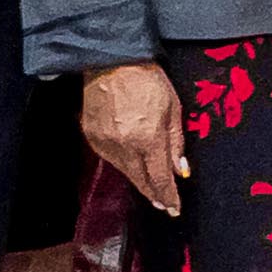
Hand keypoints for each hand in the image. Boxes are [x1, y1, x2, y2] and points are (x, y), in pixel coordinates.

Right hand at [82, 60, 189, 211]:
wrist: (112, 62)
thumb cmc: (148, 80)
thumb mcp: (173, 109)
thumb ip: (176, 143)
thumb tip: (180, 171)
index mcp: (148, 138)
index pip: (160, 178)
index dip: (168, 196)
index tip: (174, 208)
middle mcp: (124, 145)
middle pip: (140, 180)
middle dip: (154, 194)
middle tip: (164, 204)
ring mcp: (105, 142)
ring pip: (125, 171)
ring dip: (139, 178)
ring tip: (150, 183)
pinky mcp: (91, 137)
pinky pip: (110, 158)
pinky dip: (123, 162)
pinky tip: (131, 161)